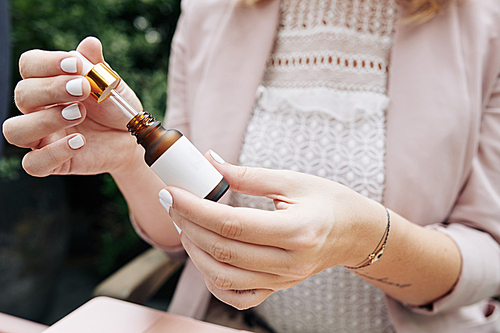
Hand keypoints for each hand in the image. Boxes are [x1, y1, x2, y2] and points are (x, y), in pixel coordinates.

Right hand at [2, 37, 143, 176]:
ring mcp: (42, 137)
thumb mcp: (111, 86)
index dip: (47, 63)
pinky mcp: (53, 163)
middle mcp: (38, 110)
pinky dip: (53, 153)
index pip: (29, 66)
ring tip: (79, 113)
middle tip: (83, 89)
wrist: (131, 138)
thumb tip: (90, 44)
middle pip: (22, 95)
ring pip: (15, 130)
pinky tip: (80, 142)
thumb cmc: (115, 108)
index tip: (76, 65)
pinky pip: (34, 164)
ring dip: (44, 120)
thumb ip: (97, 67)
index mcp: (48, 84)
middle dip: (51, 89)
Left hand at [163, 151, 387, 309]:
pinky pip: (238, 296)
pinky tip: (204, 256)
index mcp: (296, 231)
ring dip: (196, 252)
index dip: (196, 209)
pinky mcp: (278, 287)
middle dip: (188, 225)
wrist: (355, 232)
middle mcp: (289, 263)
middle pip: (223, 252)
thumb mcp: (292, 180)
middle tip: (171, 202)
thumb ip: (247, 175)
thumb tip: (209, 162)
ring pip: (224, 278)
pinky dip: (213, 280)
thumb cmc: (328, 201)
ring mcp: (283, 280)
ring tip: (185, 225)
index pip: (233, 225)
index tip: (173, 192)